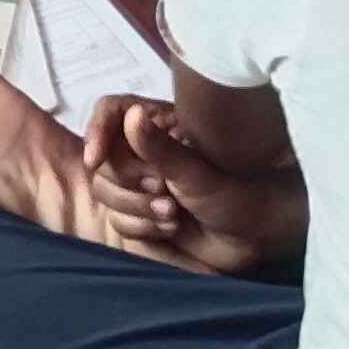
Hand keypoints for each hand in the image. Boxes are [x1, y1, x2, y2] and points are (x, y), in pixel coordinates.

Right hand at [79, 98, 299, 276]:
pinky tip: (172, 229)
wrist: (252, 238)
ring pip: (105, 193)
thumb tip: (131, 115)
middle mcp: (143, 151)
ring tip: (173, 215)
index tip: (96, 158)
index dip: (98, 130)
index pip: (111, 110)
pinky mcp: (140, 215)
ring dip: (137, 209)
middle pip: (103, 159)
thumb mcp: (195, 171)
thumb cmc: (234, 192)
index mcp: (157, 125)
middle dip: (128, 183)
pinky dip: (142, 228)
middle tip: (162, 191)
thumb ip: (158, 146)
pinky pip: (117, 220)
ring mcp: (139, 185)